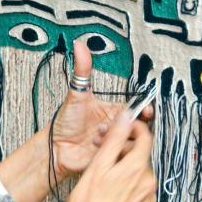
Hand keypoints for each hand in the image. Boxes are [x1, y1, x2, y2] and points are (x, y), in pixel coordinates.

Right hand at [45, 114, 155, 201]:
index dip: (135, 128)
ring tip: (106, 175)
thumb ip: (115, 138)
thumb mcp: (98, 164)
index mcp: (137, 168)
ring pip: (140, 172)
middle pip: (141, 155)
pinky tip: (113, 191)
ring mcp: (148, 200)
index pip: (146, 137)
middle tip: (105, 153)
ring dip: (126, 168)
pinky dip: (129, 185)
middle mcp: (148, 183)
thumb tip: (126, 117)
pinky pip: (140, 189)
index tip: (125, 127)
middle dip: (124, 149)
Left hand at [53, 41, 153, 178]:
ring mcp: (115, 142)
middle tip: (120, 125)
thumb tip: (79, 44)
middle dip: (131, 125)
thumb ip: (82, 69)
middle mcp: (117, 126)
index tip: (146, 111)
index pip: (136, 107)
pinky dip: (113, 150)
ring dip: (116, 137)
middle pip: (138, 125)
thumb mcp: (76, 94)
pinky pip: (123, 154)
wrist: (55, 148)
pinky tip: (96, 146)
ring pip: (132, 140)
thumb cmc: (65, 121)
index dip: (144, 109)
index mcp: (114, 110)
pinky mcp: (112, 156)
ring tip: (97, 135)